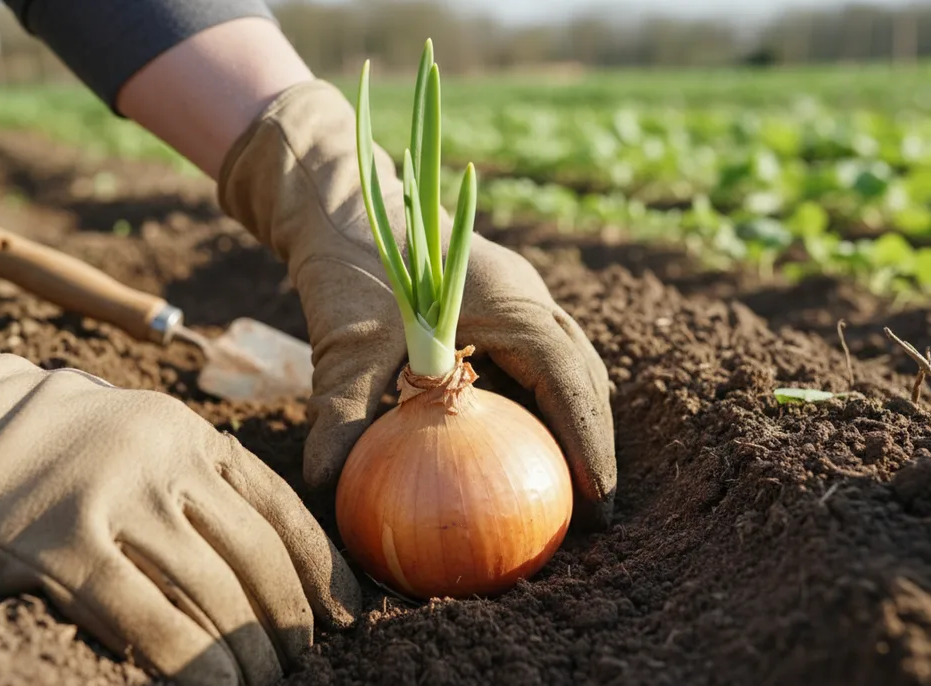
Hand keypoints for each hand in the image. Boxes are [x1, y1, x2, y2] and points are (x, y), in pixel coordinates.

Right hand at [0, 251, 360, 685]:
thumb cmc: (52, 446)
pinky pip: (145, 620)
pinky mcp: (60, 547)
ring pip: (211, 592)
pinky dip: (188, 665)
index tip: (345, 618)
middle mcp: (164, 460)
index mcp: (191, 434)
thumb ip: (200, 482)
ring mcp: (113, 500)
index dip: (321, 571)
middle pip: (254, 556)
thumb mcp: (141, 439)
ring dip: (246, 653)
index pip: (281, 508)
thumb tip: (270, 562)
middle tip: (299, 662)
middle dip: (289, 621)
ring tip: (261, 684)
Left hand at [218, 80, 615, 526]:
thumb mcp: (344, 347)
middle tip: (592, 513)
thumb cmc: (348, 267)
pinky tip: (515, 447)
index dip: (591, 443)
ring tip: (567, 487)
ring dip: (575, 422)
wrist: (343, 204)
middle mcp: (530, 299)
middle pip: (586, 377)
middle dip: (595, 442)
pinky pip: (539, 361)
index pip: (571, 380)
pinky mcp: (502, 306)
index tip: (599, 504)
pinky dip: (542, 405)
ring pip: (570, 367)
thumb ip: (341, 417)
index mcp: (513, 304)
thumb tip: (331, 491)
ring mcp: (521, 298)